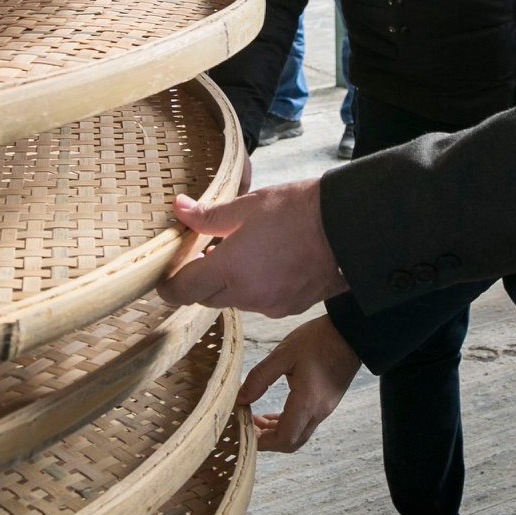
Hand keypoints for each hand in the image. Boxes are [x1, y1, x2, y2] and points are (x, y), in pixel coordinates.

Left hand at [159, 178, 346, 316]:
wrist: (349, 226)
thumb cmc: (298, 210)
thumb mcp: (249, 206)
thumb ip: (210, 216)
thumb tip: (179, 210)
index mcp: (231, 269)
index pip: (183, 290)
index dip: (169, 285)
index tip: (166, 275)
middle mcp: (248, 295)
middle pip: (206, 298)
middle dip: (201, 279)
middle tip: (208, 251)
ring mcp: (271, 306)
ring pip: (235, 300)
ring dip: (230, 283)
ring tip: (244, 251)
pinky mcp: (291, 308)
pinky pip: (261, 302)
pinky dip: (256, 287)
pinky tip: (269, 262)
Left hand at [238, 315, 362, 451]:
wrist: (351, 331)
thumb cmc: (318, 339)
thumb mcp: (284, 354)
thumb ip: (260, 378)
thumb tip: (240, 399)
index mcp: (307, 402)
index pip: (283, 439)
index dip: (261, 441)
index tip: (244, 429)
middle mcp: (318, 412)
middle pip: (291, 442)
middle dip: (267, 440)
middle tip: (248, 424)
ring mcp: (326, 408)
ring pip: (298, 434)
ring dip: (277, 432)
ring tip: (256, 417)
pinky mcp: (328, 402)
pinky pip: (305, 422)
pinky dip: (288, 423)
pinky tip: (276, 412)